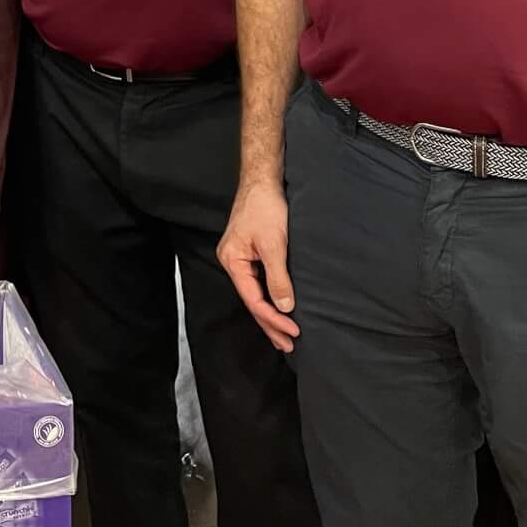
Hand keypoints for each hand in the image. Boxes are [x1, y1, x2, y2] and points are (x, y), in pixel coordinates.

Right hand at [218, 179, 298, 350]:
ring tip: (285, 336)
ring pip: (256, 293)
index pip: (253, 299)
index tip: (294, 331)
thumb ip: (278, 278)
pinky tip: (280, 308)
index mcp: (232, 261)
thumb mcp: (274, 245)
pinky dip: (271, 298)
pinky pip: (259, 283)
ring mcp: (241, 258)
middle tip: (289, 345)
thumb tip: (286, 307)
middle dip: (271, 324)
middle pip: (252, 301)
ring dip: (272, 314)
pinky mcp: (251, 253)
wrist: (263, 181)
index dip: (273, 318)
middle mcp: (233, 262)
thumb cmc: (266, 208)